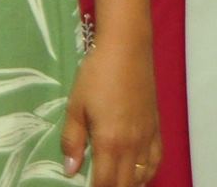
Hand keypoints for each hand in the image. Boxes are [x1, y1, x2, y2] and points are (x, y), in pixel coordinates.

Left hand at [61, 39, 160, 184]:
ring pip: (142, 177)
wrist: (126, 51)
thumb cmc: (96, 75)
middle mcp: (132, 147)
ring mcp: (147, 139)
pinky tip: (137, 172)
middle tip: (96, 181)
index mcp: (110, 142)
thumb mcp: (76, 105)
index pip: (105, 182)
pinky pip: (155, 162)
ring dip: (128, 183)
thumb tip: (69, 170)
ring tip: (113, 179)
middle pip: (125, 184)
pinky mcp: (156, 130)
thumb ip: (73, 139)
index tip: (84, 185)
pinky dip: (146, 173)